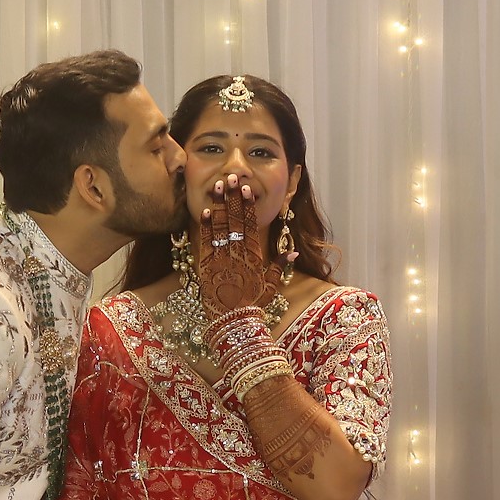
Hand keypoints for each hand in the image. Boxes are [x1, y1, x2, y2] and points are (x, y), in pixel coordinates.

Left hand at [195, 174, 282, 319]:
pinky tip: (205, 211)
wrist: (234, 321)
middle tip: (231, 178)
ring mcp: (221, 258)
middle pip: (235, 219)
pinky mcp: (206, 266)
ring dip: (218, 205)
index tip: (246, 188)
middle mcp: (238, 253)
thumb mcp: (271, 285)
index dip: (248, 205)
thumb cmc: (253, 305)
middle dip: (232, 197)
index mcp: (254, 255)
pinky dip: (206, 227)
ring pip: (220, 226)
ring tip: (217, 186)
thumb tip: (293, 252)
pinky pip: (206, 242)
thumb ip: (280, 266)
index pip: (251, 224)